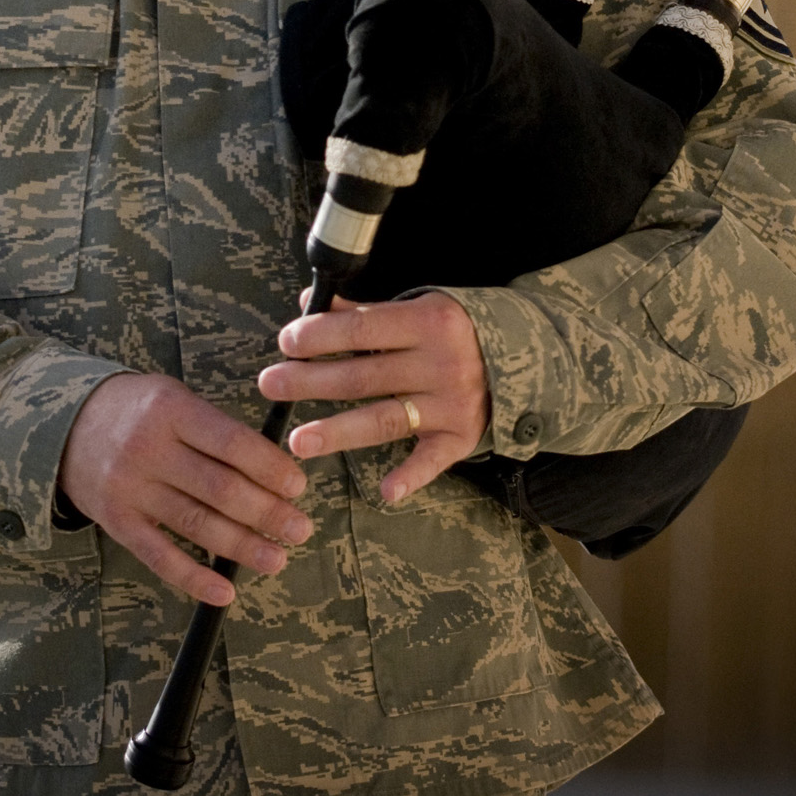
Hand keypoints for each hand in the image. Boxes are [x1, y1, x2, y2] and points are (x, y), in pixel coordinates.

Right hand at [57, 371, 311, 607]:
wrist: (66, 424)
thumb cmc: (138, 410)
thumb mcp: (173, 398)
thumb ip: (215, 430)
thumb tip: (274, 472)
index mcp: (172, 410)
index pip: (231, 443)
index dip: (269, 467)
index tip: (298, 486)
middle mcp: (150, 449)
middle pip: (218, 488)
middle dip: (266, 513)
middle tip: (300, 529)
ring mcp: (130, 488)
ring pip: (195, 524)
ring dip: (241, 547)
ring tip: (276, 559)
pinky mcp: (116, 522)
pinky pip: (158, 556)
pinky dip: (193, 578)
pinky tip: (225, 591)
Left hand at [257, 292, 489, 505]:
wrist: (525, 356)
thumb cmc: (453, 330)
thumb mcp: (417, 309)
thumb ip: (365, 312)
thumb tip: (309, 305)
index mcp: (429, 321)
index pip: (365, 329)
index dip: (323, 336)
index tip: (286, 341)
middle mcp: (442, 363)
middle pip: (365, 376)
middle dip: (312, 381)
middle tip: (270, 383)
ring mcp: (452, 404)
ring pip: (385, 420)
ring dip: (339, 431)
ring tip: (297, 441)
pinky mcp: (462, 437)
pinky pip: (433, 460)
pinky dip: (411, 476)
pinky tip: (385, 491)